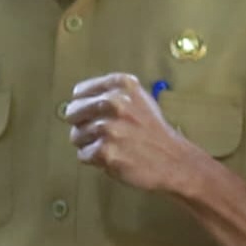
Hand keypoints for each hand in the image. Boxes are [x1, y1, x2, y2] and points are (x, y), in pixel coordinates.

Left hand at [64, 71, 208, 195]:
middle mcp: (113, 103)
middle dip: (82, 125)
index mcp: (120, 86)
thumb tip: (78, 100)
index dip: (81, 105)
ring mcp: (108, 128)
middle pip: (73, 113)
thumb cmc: (153, 131)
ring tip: (111, 145)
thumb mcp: (138, 98)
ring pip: (76, 135)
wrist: (173, 159)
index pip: (79, 92)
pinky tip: (112, 156)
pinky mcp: (105, 151)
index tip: (87, 114)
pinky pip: (83, 155)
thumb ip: (110, 94)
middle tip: (99, 133)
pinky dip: (94, 159)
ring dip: (89, 144)